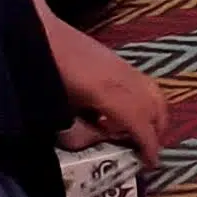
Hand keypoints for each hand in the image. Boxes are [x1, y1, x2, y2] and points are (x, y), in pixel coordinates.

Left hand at [39, 1, 172, 158]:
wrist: (38, 33)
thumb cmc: (42, 73)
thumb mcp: (58, 110)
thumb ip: (82, 131)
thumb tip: (100, 142)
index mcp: (107, 92)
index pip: (139, 122)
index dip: (149, 144)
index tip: (151, 163)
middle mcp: (122, 77)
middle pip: (155, 106)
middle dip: (157, 131)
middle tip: (148, 150)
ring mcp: (122, 65)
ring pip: (154, 91)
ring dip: (155, 114)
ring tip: (142, 132)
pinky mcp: (118, 59)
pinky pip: (144, 83)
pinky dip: (145, 100)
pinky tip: (124, 111)